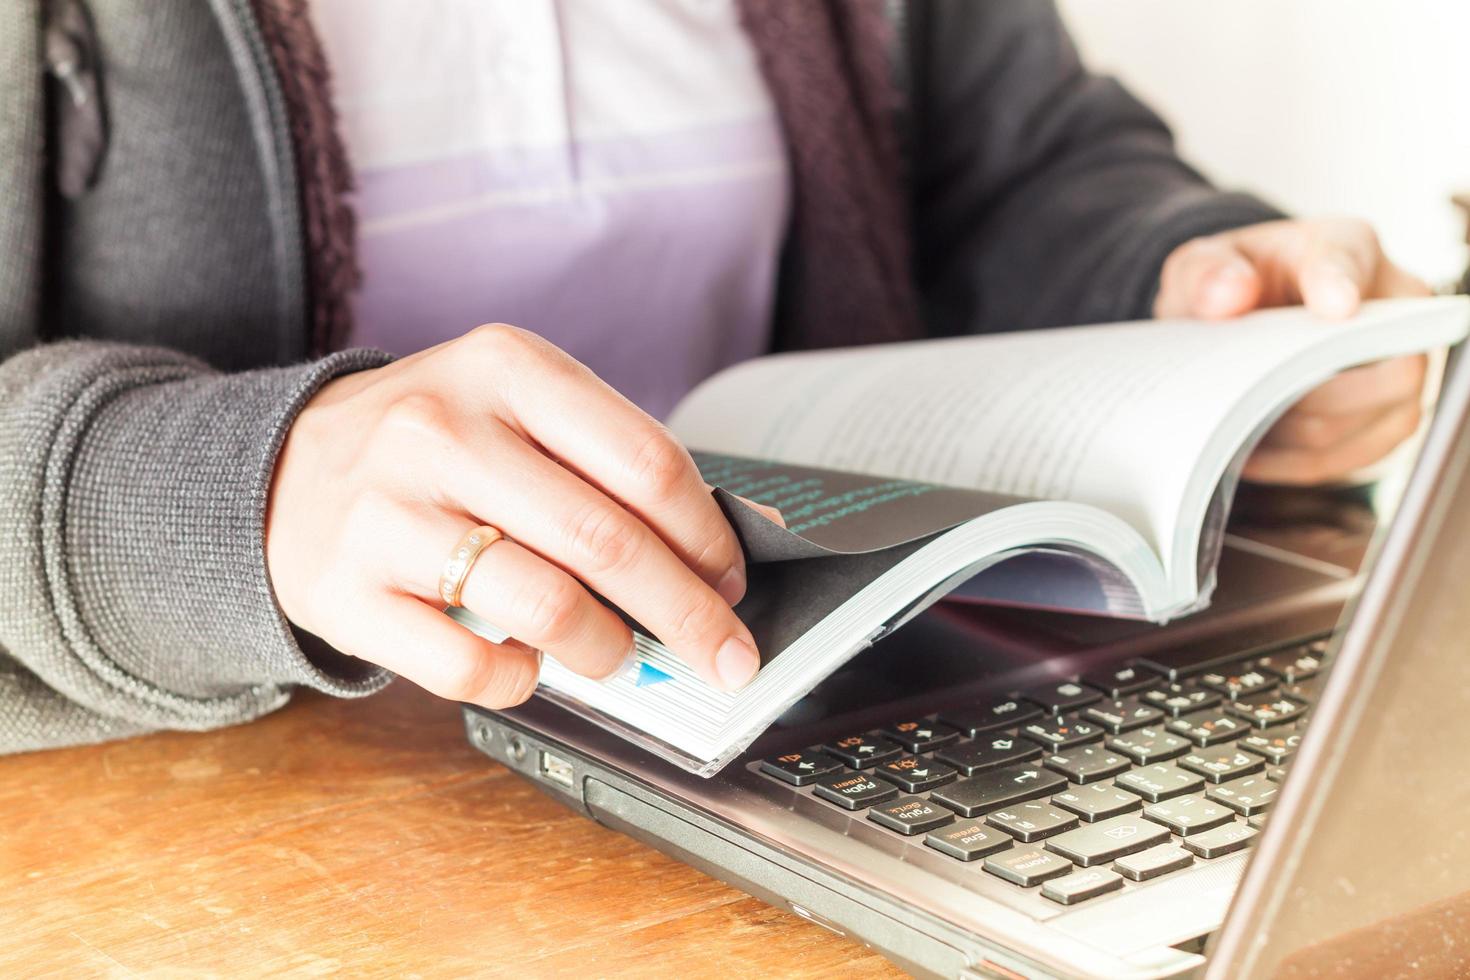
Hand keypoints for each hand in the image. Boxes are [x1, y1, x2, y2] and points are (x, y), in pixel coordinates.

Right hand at [265, 324, 765, 709]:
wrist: (276, 471)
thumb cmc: (431, 447)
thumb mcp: (515, 409)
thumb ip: (610, 462)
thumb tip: (733, 540)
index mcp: (504, 367)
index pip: (646, 461)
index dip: (707, 536)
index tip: (731, 579)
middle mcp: (443, 430)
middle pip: (609, 542)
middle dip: (688, 615)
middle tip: (722, 653)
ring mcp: (389, 512)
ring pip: (547, 606)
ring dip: (608, 650)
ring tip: (619, 656)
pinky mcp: (348, 592)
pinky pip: (468, 665)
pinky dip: (521, 680)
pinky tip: (529, 665)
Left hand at [1155, 217, 1432, 484]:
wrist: (1243, 316)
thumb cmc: (1233, 286)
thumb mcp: (1201, 267)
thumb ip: (1206, 273)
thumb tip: (1227, 293)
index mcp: (1346, 247)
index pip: (1351, 262)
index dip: (1341, 285)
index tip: (1333, 305)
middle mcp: (1394, 306)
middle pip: (1381, 366)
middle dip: (1307, 394)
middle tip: (1242, 403)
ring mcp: (1402, 367)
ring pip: (1363, 420)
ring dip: (1293, 435)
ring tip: (1237, 429)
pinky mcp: (1387, 418)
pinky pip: (1348, 456)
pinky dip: (1294, 462)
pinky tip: (1249, 453)